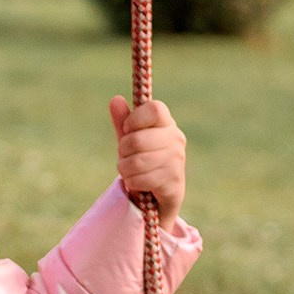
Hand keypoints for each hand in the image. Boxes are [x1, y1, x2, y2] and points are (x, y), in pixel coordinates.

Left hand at [109, 96, 186, 221]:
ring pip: (137, 161)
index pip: (155, 109)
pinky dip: (132, 182)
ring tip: (129, 170)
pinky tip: (136, 182)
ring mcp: (177, 160)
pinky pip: (141, 179)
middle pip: (138, 139)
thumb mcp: (130, 139)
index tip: (127, 128)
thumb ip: (123, 120)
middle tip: (125, 155)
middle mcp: (176, 139)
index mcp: (167, 123)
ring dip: (125, 168)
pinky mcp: (174, 181)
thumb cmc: (143, 160)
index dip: (135, 118)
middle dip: (123, 150)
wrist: (159, 194)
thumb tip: (115, 99)